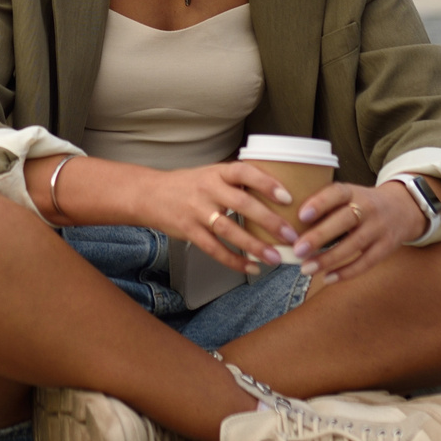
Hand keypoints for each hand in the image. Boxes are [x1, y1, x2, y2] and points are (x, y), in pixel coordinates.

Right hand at [142, 163, 298, 274]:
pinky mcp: (189, 231)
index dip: (267, 183)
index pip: (245, 172)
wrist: (150, 194)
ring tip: (275, 258)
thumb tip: (276, 192)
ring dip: (255, 246)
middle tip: (290, 235)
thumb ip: (237, 182)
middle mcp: (208, 189)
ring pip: (230, 231)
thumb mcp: (211, 174)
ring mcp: (197, 211)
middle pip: (242, 204)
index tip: (287, 197)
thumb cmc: (188, 185)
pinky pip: (215, 249)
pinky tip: (251, 268)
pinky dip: (234, 261)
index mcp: (217, 172)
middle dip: (269, 221)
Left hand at [287, 180, 428, 284]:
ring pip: (354, 245)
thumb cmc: (361, 204)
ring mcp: (379, 228)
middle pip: (345, 220)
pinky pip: (366, 262)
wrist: (403, 209)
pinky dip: (346, 272)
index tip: (301, 215)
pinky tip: (327, 278)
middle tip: (297, 250)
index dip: (320, 203)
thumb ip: (325, 205)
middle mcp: (368, 207)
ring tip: (306, 269)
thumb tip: (287, 224)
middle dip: (320, 236)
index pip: (337, 193)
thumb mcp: (348, 195)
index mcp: (354, 191)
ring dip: (329, 259)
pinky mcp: (386, 246)